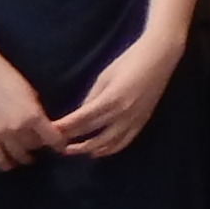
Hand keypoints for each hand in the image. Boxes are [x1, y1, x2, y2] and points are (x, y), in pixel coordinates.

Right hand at [0, 49, 57, 170]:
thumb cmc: (7, 76)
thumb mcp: (31, 93)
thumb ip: (37, 112)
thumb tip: (44, 127)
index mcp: (33, 115)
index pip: (52, 138)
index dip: (58, 144)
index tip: (61, 147)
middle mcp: (18, 128)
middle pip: (34, 147)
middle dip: (39, 147)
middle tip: (39, 145)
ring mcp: (0, 134)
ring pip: (17, 155)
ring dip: (24, 156)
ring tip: (26, 155)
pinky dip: (6, 163)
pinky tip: (10, 163)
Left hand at [48, 30, 182, 157]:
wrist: (160, 57)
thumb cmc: (129, 61)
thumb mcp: (105, 76)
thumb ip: (92, 97)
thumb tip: (79, 115)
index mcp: (110, 99)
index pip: (81, 119)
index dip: (64, 128)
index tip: (50, 133)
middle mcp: (122, 113)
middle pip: (92, 133)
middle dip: (72, 140)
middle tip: (56, 145)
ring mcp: (134, 119)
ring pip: (108, 142)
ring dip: (89, 149)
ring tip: (73, 151)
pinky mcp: (142, 121)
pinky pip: (125, 141)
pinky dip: (111, 149)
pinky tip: (99, 152)